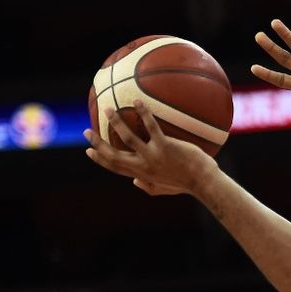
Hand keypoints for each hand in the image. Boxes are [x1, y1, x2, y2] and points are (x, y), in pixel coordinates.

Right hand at [84, 100, 216, 196]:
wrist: (203, 182)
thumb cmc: (187, 184)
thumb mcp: (165, 190)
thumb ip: (148, 187)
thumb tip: (135, 182)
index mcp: (142, 174)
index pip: (115, 167)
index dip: (100, 160)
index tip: (89, 151)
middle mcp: (143, 166)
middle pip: (114, 155)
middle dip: (98, 143)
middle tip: (86, 131)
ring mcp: (153, 156)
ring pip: (127, 138)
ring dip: (115, 123)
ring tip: (108, 109)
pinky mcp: (165, 146)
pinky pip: (151, 127)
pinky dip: (144, 113)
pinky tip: (138, 102)